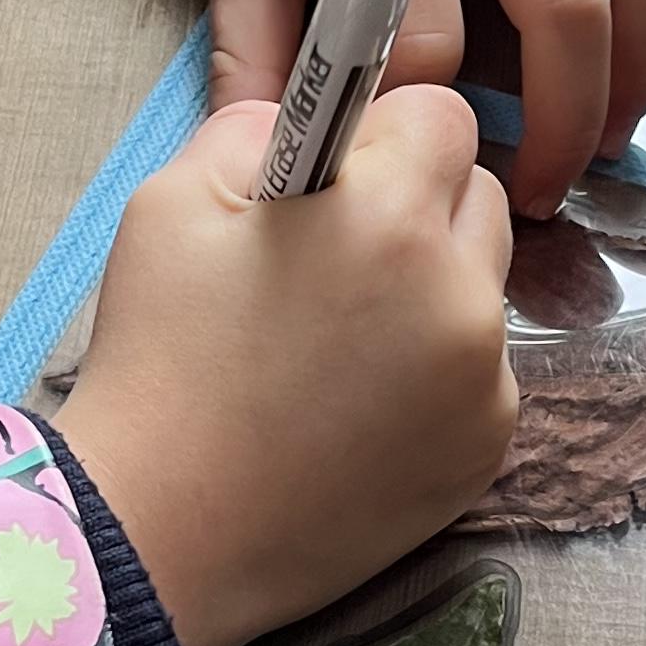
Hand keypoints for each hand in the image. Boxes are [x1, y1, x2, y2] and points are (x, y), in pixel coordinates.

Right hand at [55, 91, 514, 645]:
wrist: (161, 530)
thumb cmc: (158, 359)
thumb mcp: (172, 200)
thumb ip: (262, 126)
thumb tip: (321, 117)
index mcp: (389, 214)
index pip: (444, 115)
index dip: (382, 137)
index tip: (334, 179)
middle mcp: (460, 293)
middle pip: (479, 196)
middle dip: (418, 208)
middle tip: (330, 262)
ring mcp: (484, 380)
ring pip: (483, 287)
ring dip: (432, 290)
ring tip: (338, 343)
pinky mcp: (487, 448)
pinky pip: (481, 372)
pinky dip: (434, 375)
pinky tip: (355, 407)